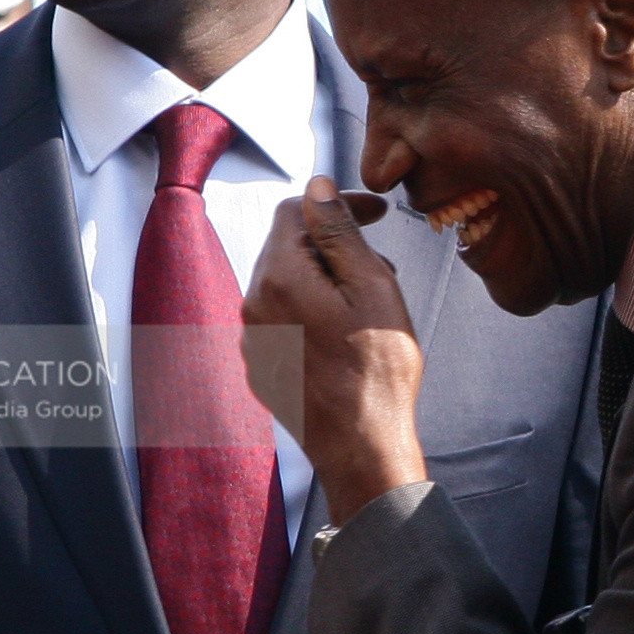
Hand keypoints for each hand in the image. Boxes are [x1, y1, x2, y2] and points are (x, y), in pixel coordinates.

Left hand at [244, 177, 427, 524]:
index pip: (295, 210)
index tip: (375, 215)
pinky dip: (313, 310)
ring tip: (368, 303)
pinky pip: (284, 318)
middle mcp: (253, 305)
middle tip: (381, 265)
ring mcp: (253, 339)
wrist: (360, 447)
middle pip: (288, 248)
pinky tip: (347, 334)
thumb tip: (319, 187)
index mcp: (277, 278)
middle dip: (334, 244)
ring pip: (287, 283)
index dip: (337, 203)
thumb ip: (340, 231)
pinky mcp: (262, 364)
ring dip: (326, 279)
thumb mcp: (371, 286)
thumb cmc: (375, 370)